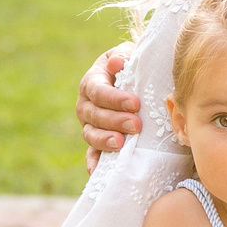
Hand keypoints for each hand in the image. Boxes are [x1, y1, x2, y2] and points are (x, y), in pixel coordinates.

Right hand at [76, 44, 141, 170]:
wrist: (139, 84)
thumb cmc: (135, 67)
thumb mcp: (130, 55)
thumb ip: (123, 56)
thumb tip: (116, 64)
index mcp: (92, 81)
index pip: (97, 90)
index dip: (114, 98)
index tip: (135, 103)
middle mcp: (86, 104)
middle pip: (93, 115)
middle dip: (114, 120)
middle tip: (136, 125)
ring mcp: (90, 125)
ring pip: (90, 134)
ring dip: (104, 140)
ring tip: (121, 144)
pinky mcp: (97, 142)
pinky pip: (91, 154)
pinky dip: (93, 163)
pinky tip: (97, 171)